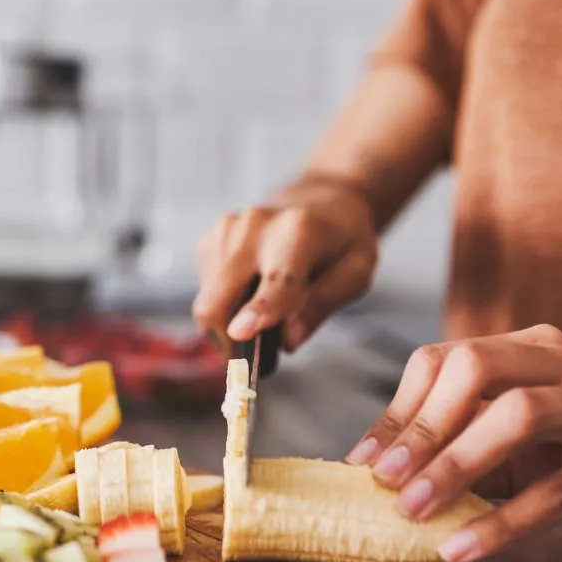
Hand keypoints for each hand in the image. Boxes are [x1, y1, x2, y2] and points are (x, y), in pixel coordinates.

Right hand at [192, 177, 377, 349]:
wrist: (318, 200)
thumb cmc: (341, 241)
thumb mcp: (355, 272)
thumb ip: (324, 304)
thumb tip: (289, 341)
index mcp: (301, 231)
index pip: (278, 279)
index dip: (259, 309)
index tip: (240, 334)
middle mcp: (255, 226)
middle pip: (220, 298)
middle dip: (228, 339)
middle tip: (252, 361)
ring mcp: (226, 230)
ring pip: (208, 302)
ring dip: (228, 324)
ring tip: (261, 318)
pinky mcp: (209, 238)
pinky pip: (206, 292)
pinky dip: (224, 305)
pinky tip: (249, 293)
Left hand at [348, 324, 561, 561]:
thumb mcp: (513, 449)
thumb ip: (458, 446)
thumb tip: (374, 473)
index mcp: (534, 346)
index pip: (447, 358)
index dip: (399, 411)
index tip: (362, 464)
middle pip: (479, 367)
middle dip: (423, 428)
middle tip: (385, 484)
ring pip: (521, 415)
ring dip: (456, 466)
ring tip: (413, 513)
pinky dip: (505, 522)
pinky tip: (465, 549)